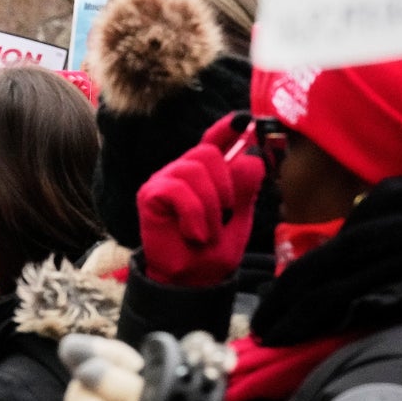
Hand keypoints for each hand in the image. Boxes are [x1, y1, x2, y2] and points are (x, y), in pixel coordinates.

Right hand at [137, 113, 263, 286]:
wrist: (191, 280)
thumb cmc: (212, 251)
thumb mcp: (239, 217)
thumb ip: (244, 188)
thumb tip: (251, 157)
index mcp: (205, 176)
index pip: (214, 142)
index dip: (227, 128)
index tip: (244, 120)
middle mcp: (182, 172)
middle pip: (208, 152)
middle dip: (224, 186)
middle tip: (224, 216)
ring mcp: (163, 182)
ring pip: (194, 169)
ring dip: (210, 206)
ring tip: (207, 231)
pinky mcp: (150, 195)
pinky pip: (178, 190)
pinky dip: (193, 214)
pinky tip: (193, 233)